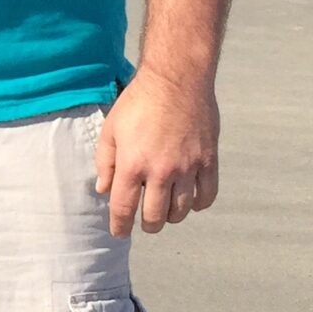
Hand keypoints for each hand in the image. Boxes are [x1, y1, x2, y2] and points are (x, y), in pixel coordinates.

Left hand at [94, 68, 219, 236]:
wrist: (176, 79)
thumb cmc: (139, 102)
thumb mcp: (111, 129)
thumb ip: (106, 162)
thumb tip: (104, 190)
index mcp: (133, 164)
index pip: (124, 209)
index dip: (120, 226)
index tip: (120, 232)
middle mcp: (161, 171)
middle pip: (155, 217)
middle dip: (147, 224)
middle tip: (145, 220)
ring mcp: (188, 167)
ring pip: (181, 211)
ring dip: (171, 215)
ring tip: (165, 208)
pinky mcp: (209, 161)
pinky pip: (206, 196)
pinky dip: (197, 204)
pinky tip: (189, 199)